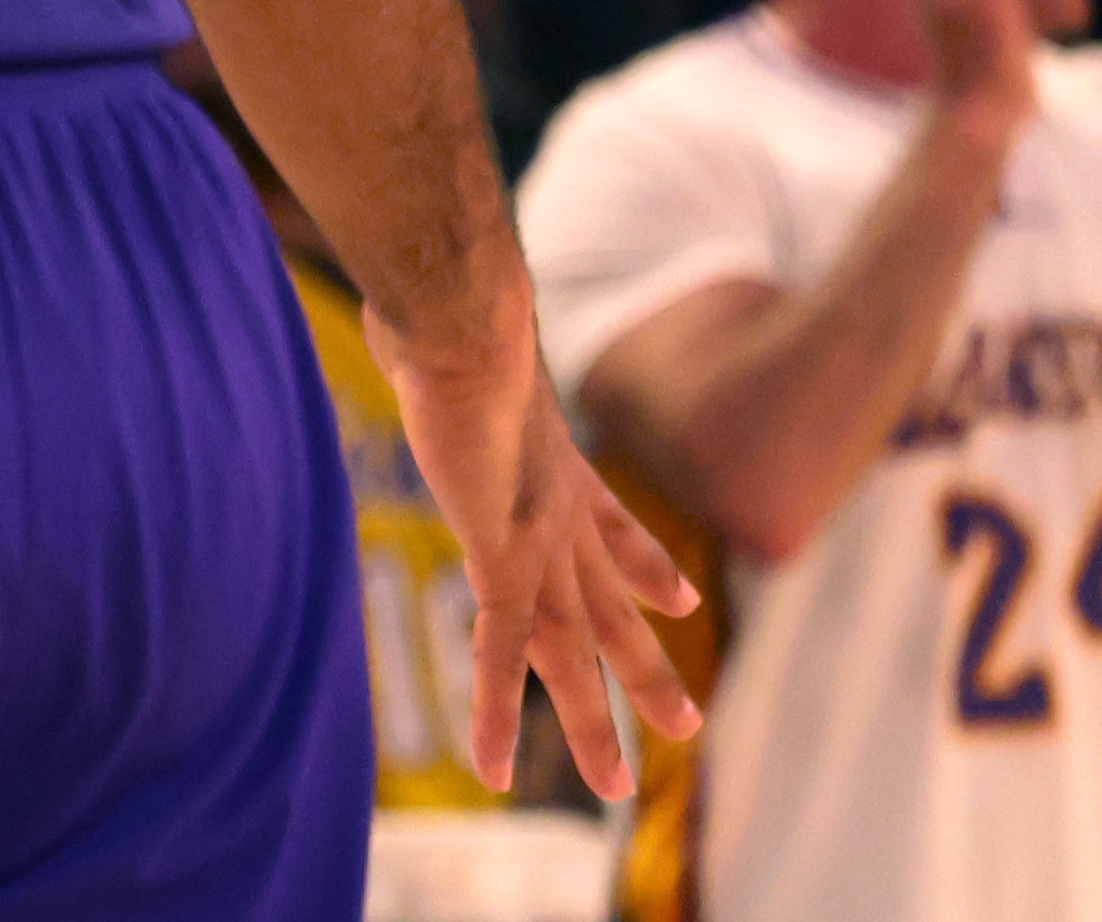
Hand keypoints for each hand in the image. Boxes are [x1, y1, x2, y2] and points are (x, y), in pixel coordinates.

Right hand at [371, 308, 702, 793]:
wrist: (465, 324)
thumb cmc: (450, 313)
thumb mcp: (457, 337)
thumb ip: (447, 345)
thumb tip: (414, 312)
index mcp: (553, 460)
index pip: (615, 526)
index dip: (651, 565)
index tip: (683, 598)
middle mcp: (558, 509)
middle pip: (610, 606)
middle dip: (647, 666)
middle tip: (686, 723)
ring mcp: (537, 542)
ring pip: (571, 654)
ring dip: (592, 723)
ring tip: (615, 790)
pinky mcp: (503, 563)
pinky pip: (503, 658)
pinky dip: (497, 716)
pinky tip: (497, 772)